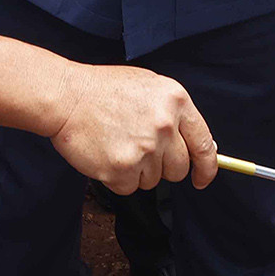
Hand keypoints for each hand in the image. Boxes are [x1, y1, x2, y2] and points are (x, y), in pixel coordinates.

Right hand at [49, 64, 217, 194]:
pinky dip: (119, 178)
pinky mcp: (123, 169)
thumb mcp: (150, 87)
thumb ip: (176, 114)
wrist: (67, 97)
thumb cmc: (105, 90)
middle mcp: (165, 126)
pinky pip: (130, 188)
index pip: (204, 143)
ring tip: (119, 144)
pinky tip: (107, 155)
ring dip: (138, 171)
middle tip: (141, 150)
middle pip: (179, 168)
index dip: (207, 167)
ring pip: (153, 180)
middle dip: (164, 166)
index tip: (202, 177)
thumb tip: (198, 144)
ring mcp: (145, 149)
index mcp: (176, 101)